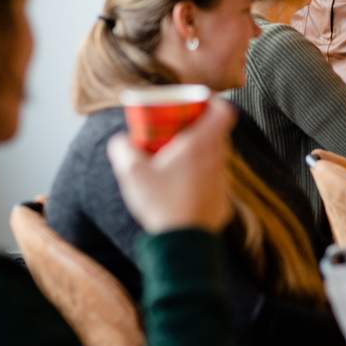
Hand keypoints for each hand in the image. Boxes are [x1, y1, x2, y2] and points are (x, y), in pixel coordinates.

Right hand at [107, 98, 234, 233]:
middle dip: (201, 128)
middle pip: (219, 133)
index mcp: (201, 145)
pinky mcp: (223, 202)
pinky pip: (214, 182)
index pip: (224, 110)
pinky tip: (182, 189)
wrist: (182, 243)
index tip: (199, 102)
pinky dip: (202, 179)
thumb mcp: (132, 173)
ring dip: (201, 155)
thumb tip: (120, 141)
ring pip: (216, 158)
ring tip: (178, 162)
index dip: (215, 101)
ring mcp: (223, 182)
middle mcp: (217, 160)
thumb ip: (122, 150)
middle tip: (180, 132)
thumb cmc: (160, 203)